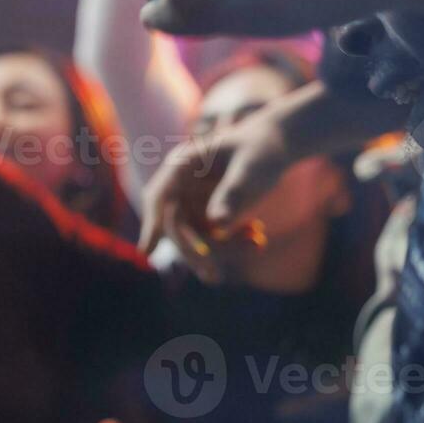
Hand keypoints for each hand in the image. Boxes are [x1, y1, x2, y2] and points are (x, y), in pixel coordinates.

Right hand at [137, 106, 294, 281]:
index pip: (160, 197)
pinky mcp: (204, 213)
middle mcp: (180, 186)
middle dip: (196, 251)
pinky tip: (258, 239)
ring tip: (258, 243)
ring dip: (223, 248)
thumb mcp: (250, 168)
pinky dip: (233, 244)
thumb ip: (232, 193)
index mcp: (182, 165)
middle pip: (175, 225)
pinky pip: (211, 238)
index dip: (151, 225)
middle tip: (214, 276)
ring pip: (194, 237)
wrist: (276, 145)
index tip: (147, 251)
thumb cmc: (262, 149)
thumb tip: (218, 223)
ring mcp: (191, 201)